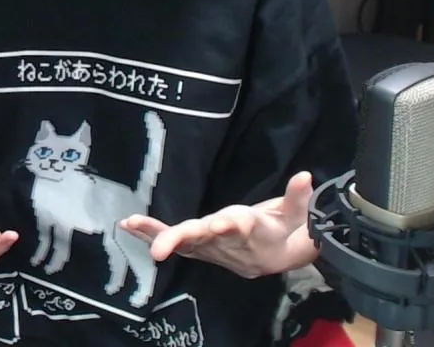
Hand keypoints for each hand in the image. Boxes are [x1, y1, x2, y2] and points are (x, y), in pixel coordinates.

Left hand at [119, 172, 318, 278]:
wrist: (273, 258)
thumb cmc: (281, 228)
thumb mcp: (296, 214)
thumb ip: (299, 197)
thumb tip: (306, 175)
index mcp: (249, 230)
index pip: (238, 228)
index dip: (228, 227)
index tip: (220, 225)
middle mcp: (224, 240)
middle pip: (201, 239)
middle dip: (179, 239)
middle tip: (159, 250)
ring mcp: (208, 246)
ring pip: (180, 241)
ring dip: (154, 234)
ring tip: (130, 224)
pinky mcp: (196, 247)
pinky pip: (171, 241)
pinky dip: (149, 234)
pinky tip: (127, 225)